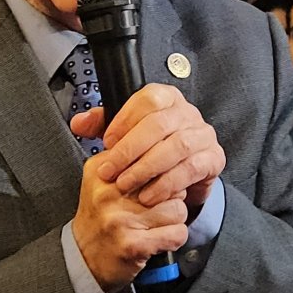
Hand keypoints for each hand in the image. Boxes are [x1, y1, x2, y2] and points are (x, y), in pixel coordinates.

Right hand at [68, 149, 189, 292]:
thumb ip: (128, 160)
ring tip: (157, 223)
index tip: (155, 182)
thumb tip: (163, 145)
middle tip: (156, 206)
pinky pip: (177, 233)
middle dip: (170, 195)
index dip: (161, 171)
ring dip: (174, 219)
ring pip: (177, 209)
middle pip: (167, 182)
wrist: (82, 257)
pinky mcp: (133, 245)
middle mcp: (108, 193)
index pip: (151, 157)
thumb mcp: (103, 180)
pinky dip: (176, 237)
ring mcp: (119, 220)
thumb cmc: (101, 216)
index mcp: (101, 171)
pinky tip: (161, 238)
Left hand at [72, 83, 224, 212]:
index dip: (124, 120)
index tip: (106, 142)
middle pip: (160, 124)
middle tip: (110, 171)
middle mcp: (188, 112)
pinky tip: (149, 195)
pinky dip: (166, 184)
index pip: (148, 99)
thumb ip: (102, 125)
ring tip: (126, 185)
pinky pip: (190, 169)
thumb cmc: (153, 148)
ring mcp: (203, 134)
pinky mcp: (213, 158)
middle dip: (130, 150)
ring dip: (146, 168)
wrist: (184, 174)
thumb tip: (79, 123)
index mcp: (166, 97)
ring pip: (176, 147)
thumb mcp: (126, 134)